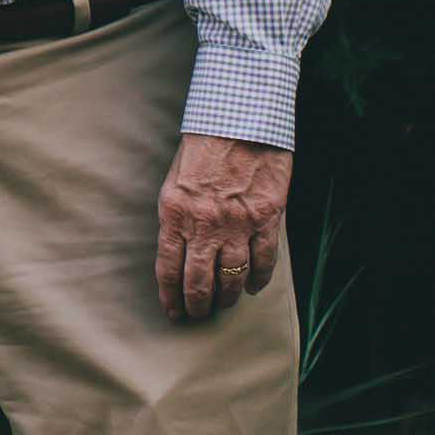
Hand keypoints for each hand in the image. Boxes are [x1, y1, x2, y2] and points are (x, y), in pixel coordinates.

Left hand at [155, 134, 291, 321]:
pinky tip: (251, 286)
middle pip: (199, 281)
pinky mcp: (266, 218)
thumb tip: (178, 250)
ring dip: (226, 297)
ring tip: (223, 304)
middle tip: (198, 314)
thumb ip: (177, 217)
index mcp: (175, 213)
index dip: (171, 296)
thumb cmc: (203, 147)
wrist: (239, 120)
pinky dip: (257, 279)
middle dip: (197, 304)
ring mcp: (237, 224)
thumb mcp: (175, 181)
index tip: (173, 311)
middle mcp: (204, 224)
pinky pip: (263, 261)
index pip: (168, 268)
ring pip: (231, 277)